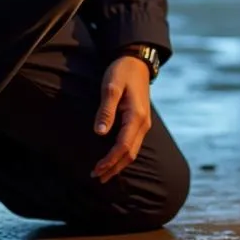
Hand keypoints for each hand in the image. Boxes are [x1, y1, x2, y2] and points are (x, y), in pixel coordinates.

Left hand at [91, 54, 152, 182]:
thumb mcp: (111, 87)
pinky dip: (123, 155)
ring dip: (118, 164)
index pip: (123, 146)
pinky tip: (114, 158)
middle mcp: (143, 123)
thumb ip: (106, 110)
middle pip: (130, 154)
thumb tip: (100, 133)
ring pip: (133, 151)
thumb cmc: (122, 72)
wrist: (137, 61)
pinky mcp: (140, 121)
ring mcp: (143, 123)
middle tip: (96, 178)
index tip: (96, 170)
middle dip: (114, 168)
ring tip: (103, 174)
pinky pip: (133, 144)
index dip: (110, 161)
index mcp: (136, 116)